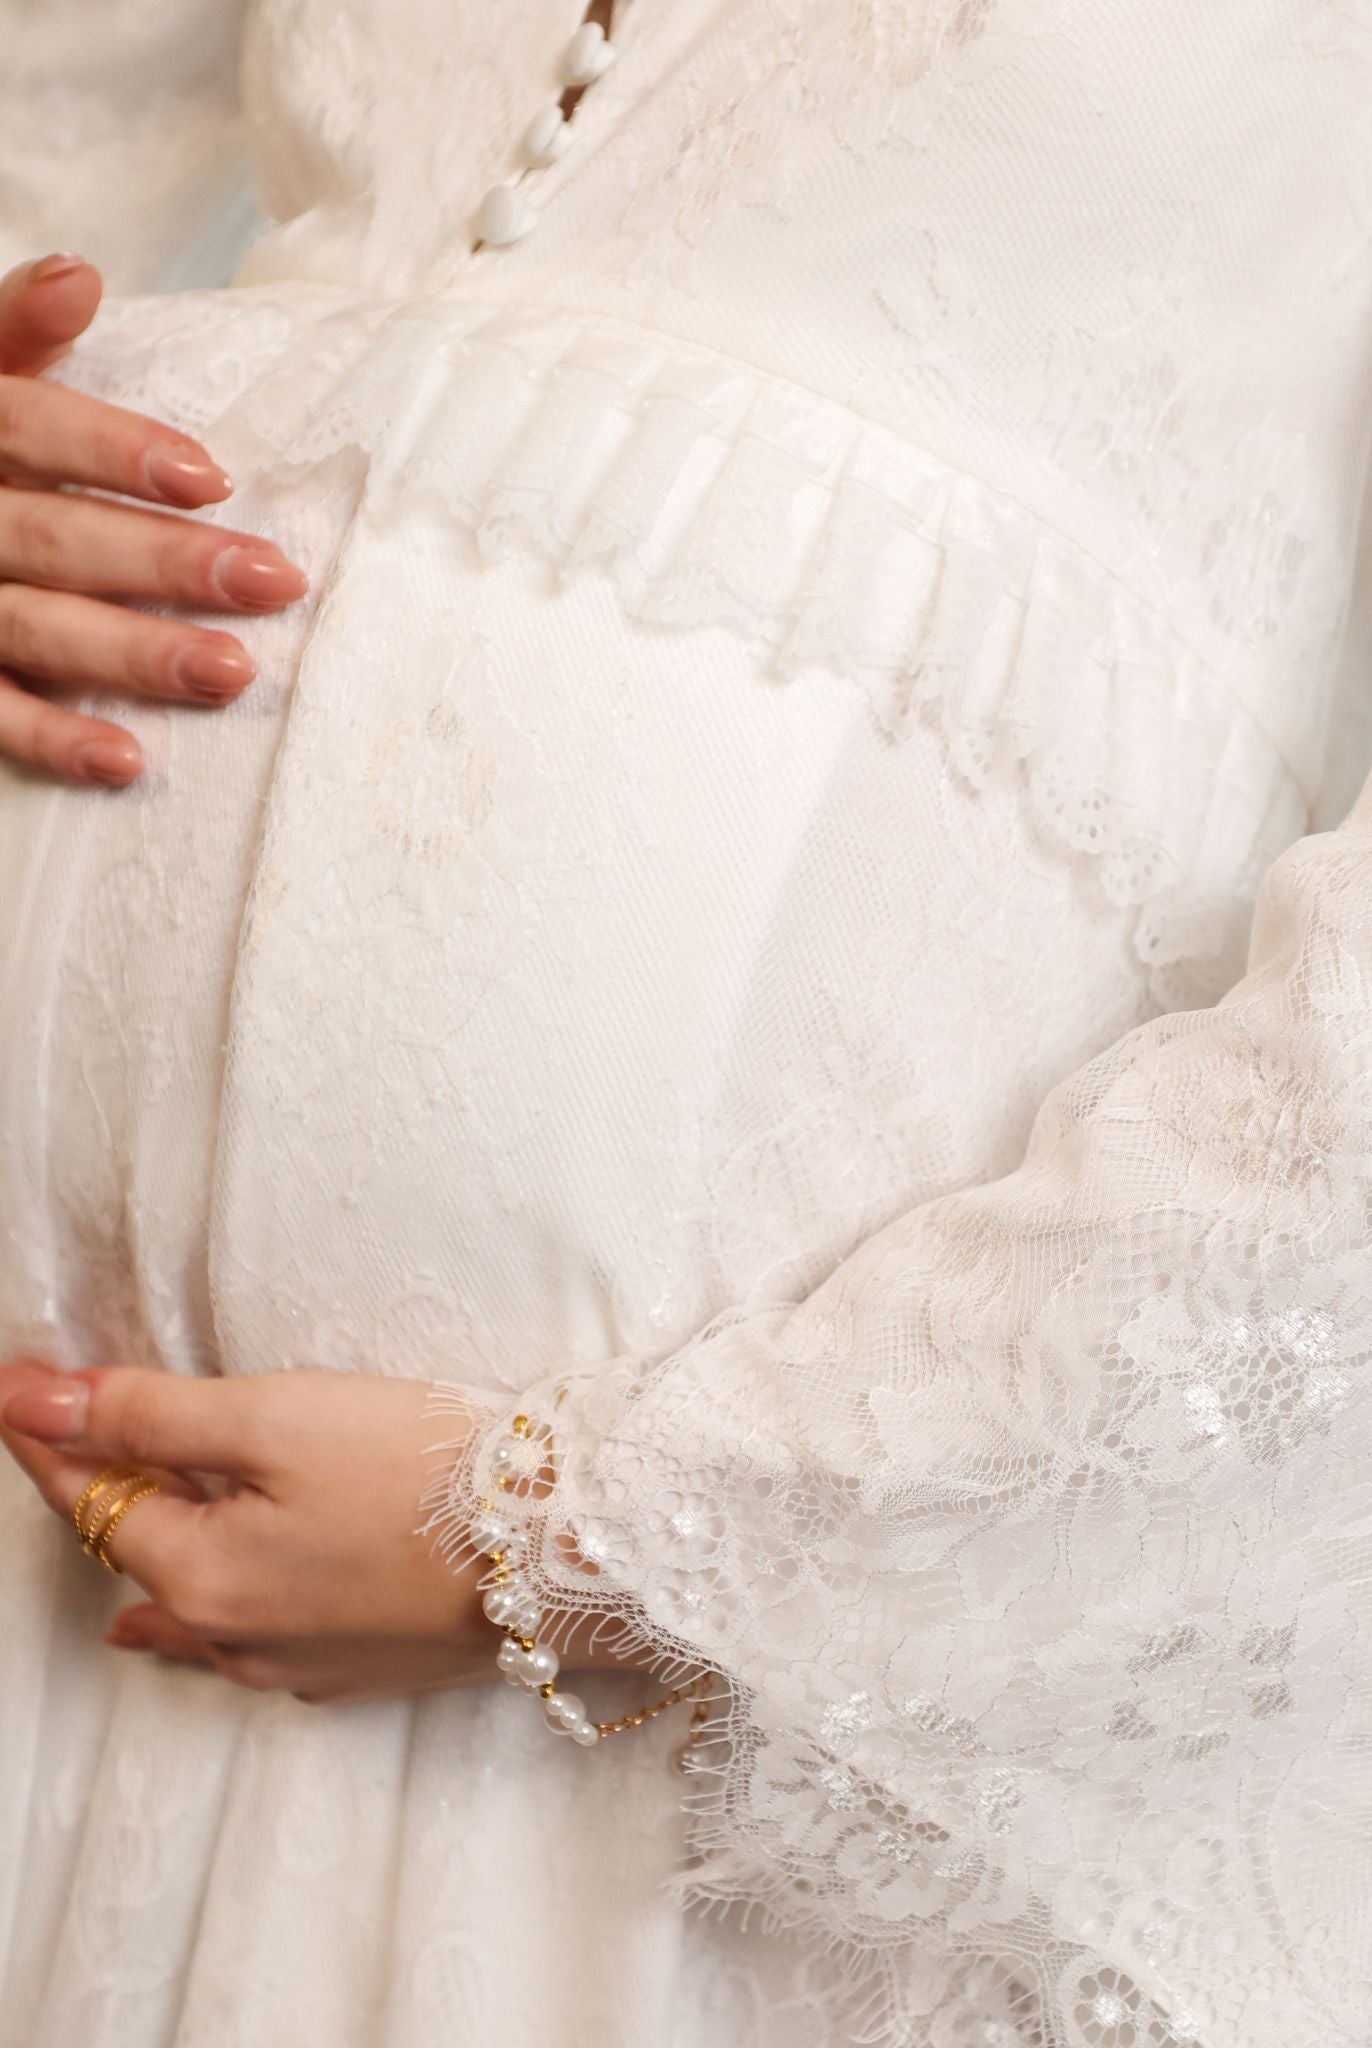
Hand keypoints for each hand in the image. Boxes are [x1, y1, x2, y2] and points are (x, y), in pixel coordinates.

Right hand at [0, 253, 308, 788]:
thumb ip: (11, 331)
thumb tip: (81, 274)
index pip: (29, 425)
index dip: (113, 448)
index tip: (211, 476)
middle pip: (54, 536)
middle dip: (163, 561)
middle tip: (270, 578)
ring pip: (38, 625)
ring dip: (134, 652)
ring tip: (231, 671)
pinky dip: (53, 738)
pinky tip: (126, 761)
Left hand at [0, 1358, 625, 1704]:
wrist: (564, 1552)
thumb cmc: (424, 1474)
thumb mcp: (276, 1418)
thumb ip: (149, 1415)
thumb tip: (30, 1400)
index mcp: (201, 1578)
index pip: (92, 1497)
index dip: (50, 1436)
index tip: (16, 1389)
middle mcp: (235, 1640)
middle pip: (140, 1558)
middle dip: (103, 1497)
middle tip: (74, 1442)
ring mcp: (301, 1666)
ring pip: (194, 1613)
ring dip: (157, 1563)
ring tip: (124, 1550)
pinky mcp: (363, 1671)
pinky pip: (258, 1647)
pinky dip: (223, 1613)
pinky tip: (221, 1619)